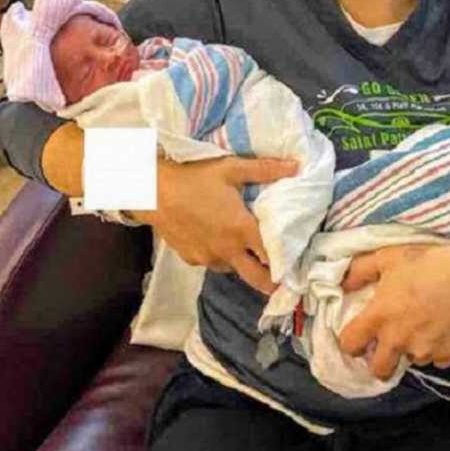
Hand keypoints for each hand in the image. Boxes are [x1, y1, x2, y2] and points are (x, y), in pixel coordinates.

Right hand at [133, 156, 297, 295]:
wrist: (151, 190)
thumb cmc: (194, 177)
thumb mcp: (231, 168)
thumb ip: (266, 170)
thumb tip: (297, 166)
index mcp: (242, 229)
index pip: (273, 255)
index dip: (288, 262)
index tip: (299, 265)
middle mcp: (227, 250)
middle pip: (257, 278)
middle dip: (272, 283)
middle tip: (283, 282)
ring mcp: (208, 258)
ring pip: (233, 269)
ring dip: (242, 263)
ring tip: (247, 250)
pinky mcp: (191, 259)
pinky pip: (212, 263)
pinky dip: (220, 256)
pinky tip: (217, 240)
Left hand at [339, 241, 449, 380]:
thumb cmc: (427, 263)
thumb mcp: (388, 257)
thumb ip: (360, 271)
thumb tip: (343, 284)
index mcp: (379, 317)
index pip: (350, 345)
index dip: (351, 343)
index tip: (359, 337)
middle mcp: (398, 339)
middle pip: (379, 370)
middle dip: (379, 362)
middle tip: (387, 346)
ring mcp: (423, 350)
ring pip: (411, 361)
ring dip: (411, 350)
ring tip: (422, 326)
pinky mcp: (447, 354)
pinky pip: (436, 359)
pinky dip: (437, 349)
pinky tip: (441, 329)